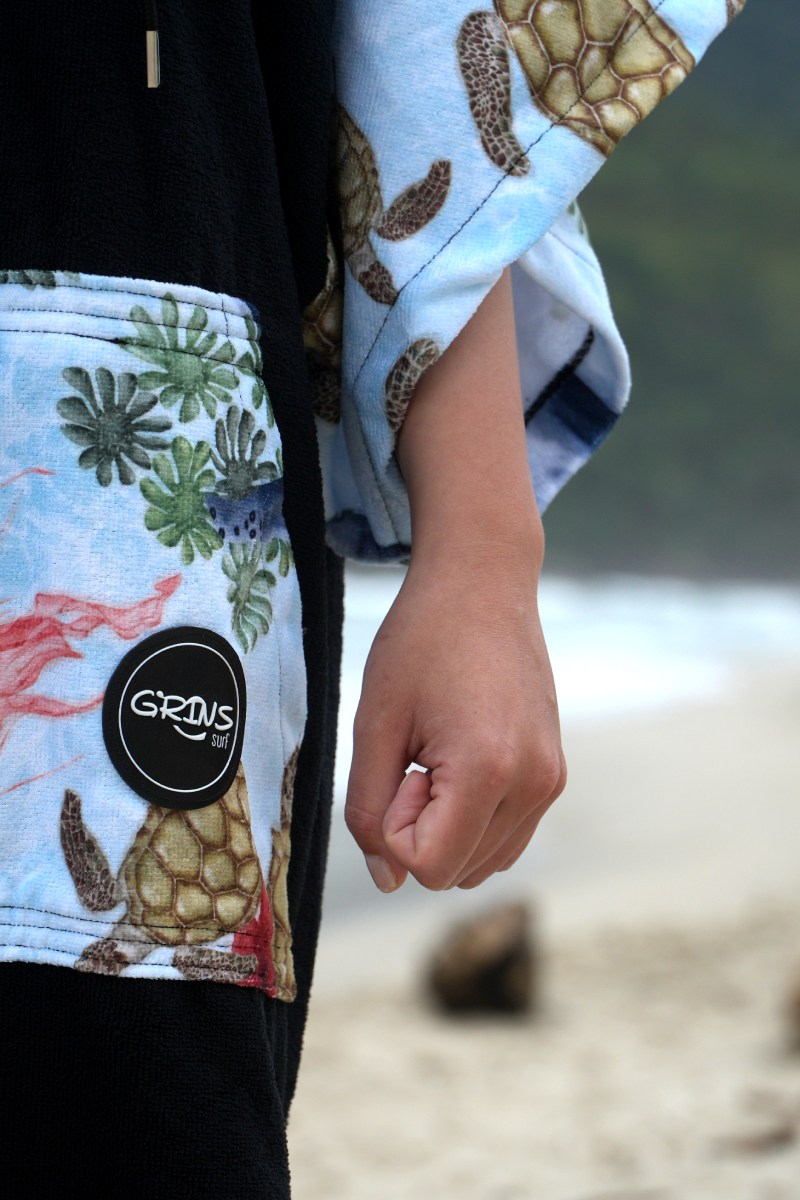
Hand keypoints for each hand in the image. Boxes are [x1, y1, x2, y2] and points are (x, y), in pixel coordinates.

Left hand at [344, 544, 566, 890]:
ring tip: (441, 753)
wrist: (484, 582)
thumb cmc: (422, 640)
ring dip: (447, 828)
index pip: (428, 867)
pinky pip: (507, 836)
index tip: (403, 766)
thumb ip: (369, 808)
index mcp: (488, 769)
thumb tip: (386, 881)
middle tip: (419, 756)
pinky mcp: (555, 773)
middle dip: (421, 830)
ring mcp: (551, 781)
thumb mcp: (375, 722)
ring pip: (482, 863)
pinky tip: (462, 759)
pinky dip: (473, 820)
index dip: (395, 829)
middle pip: (456, 872)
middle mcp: (534, 784)